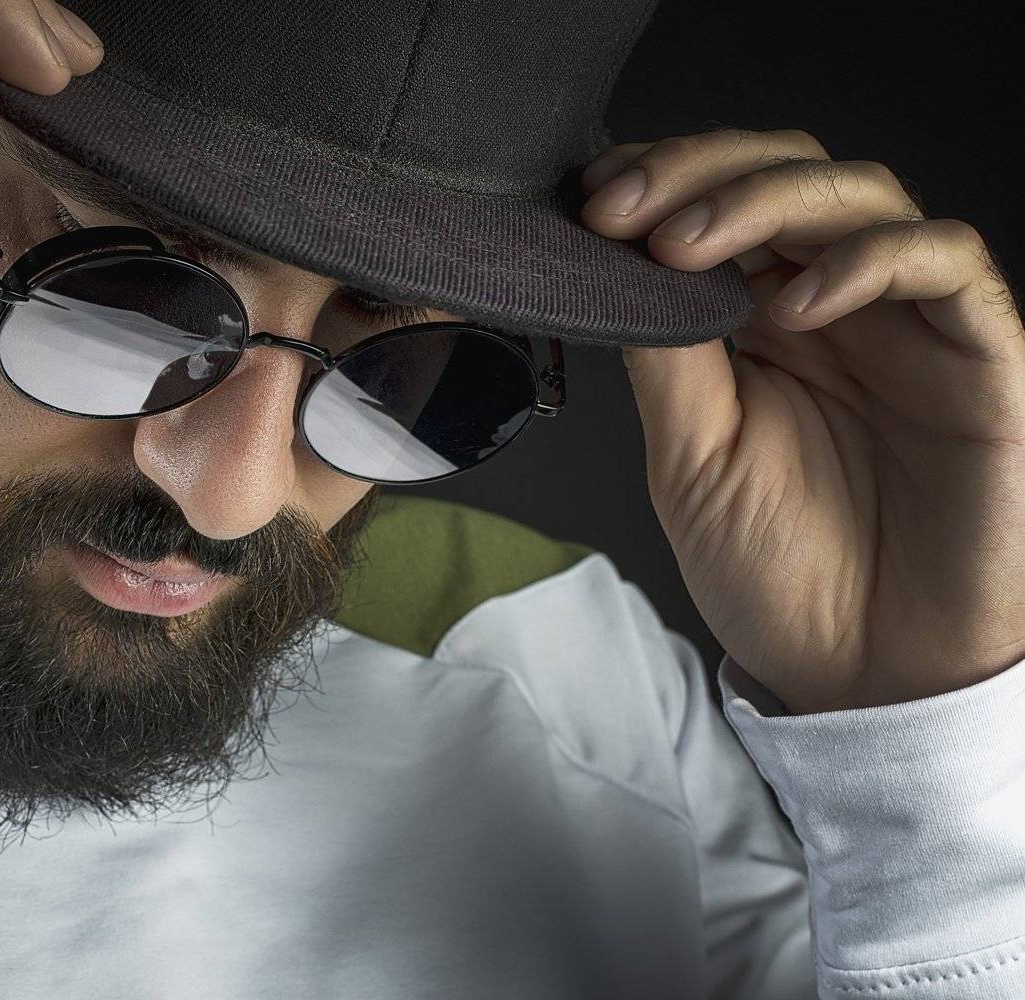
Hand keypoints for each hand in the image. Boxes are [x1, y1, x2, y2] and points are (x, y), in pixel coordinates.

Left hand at [580, 128, 1024, 712]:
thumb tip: (609, 261)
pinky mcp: (980, 355)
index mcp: (761, 321)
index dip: (659, 182)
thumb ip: (664, 353)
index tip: (588, 199)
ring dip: (766, 200)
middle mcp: (836, 304)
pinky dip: (868, 262)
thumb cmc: (778, 569)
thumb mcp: (690, 455)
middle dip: (697, 173)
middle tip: (623, 207)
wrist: (861, 671)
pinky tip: (793, 305)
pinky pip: (946, 266)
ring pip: (862, 196)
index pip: (721, 203)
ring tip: (687, 246)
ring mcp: (908, 323)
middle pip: (786, 174)